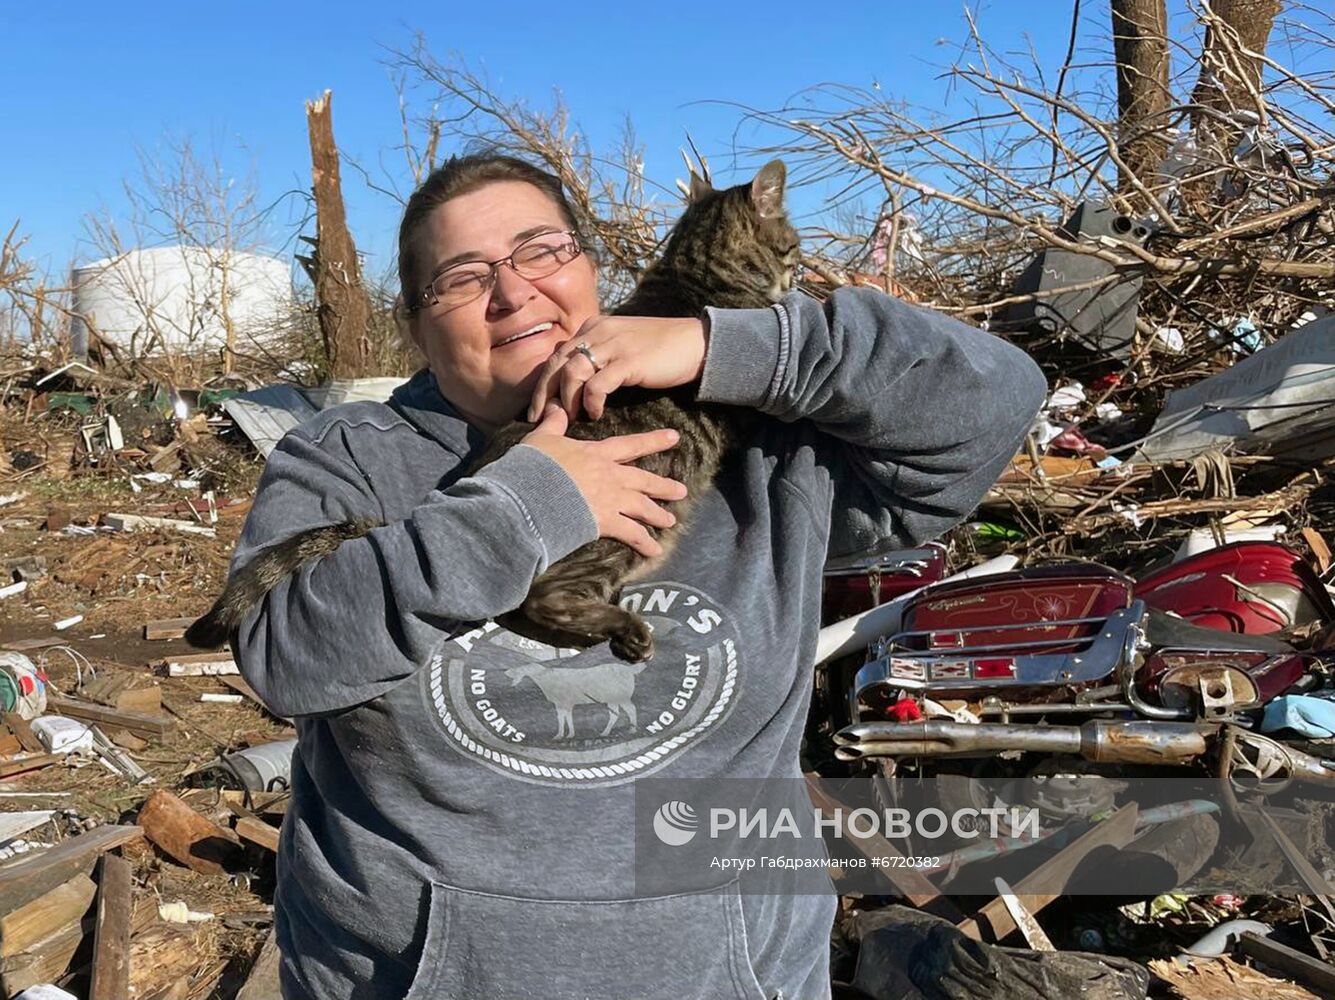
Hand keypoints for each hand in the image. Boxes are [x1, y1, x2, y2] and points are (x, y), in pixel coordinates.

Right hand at [522, 404, 686, 557]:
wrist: (530, 493)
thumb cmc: (533, 465)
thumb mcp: (542, 438)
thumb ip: (552, 424)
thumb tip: (555, 407)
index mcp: (596, 454)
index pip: (631, 444)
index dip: (653, 441)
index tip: (674, 438)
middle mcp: (610, 476)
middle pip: (643, 480)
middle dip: (663, 486)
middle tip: (681, 491)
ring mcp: (610, 500)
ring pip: (642, 507)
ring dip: (658, 514)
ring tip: (671, 521)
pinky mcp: (605, 522)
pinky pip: (631, 534)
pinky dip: (644, 543)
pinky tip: (655, 551)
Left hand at [527, 314, 708, 421]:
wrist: (695, 343)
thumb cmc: (659, 349)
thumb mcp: (621, 345)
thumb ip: (598, 355)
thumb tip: (574, 378)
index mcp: (593, 327)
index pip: (557, 354)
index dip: (543, 382)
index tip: (538, 407)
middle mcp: (598, 332)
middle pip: (557, 363)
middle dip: (544, 394)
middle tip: (539, 419)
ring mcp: (613, 345)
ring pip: (573, 373)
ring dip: (568, 399)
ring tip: (571, 418)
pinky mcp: (628, 361)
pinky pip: (598, 384)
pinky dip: (591, 402)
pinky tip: (595, 414)